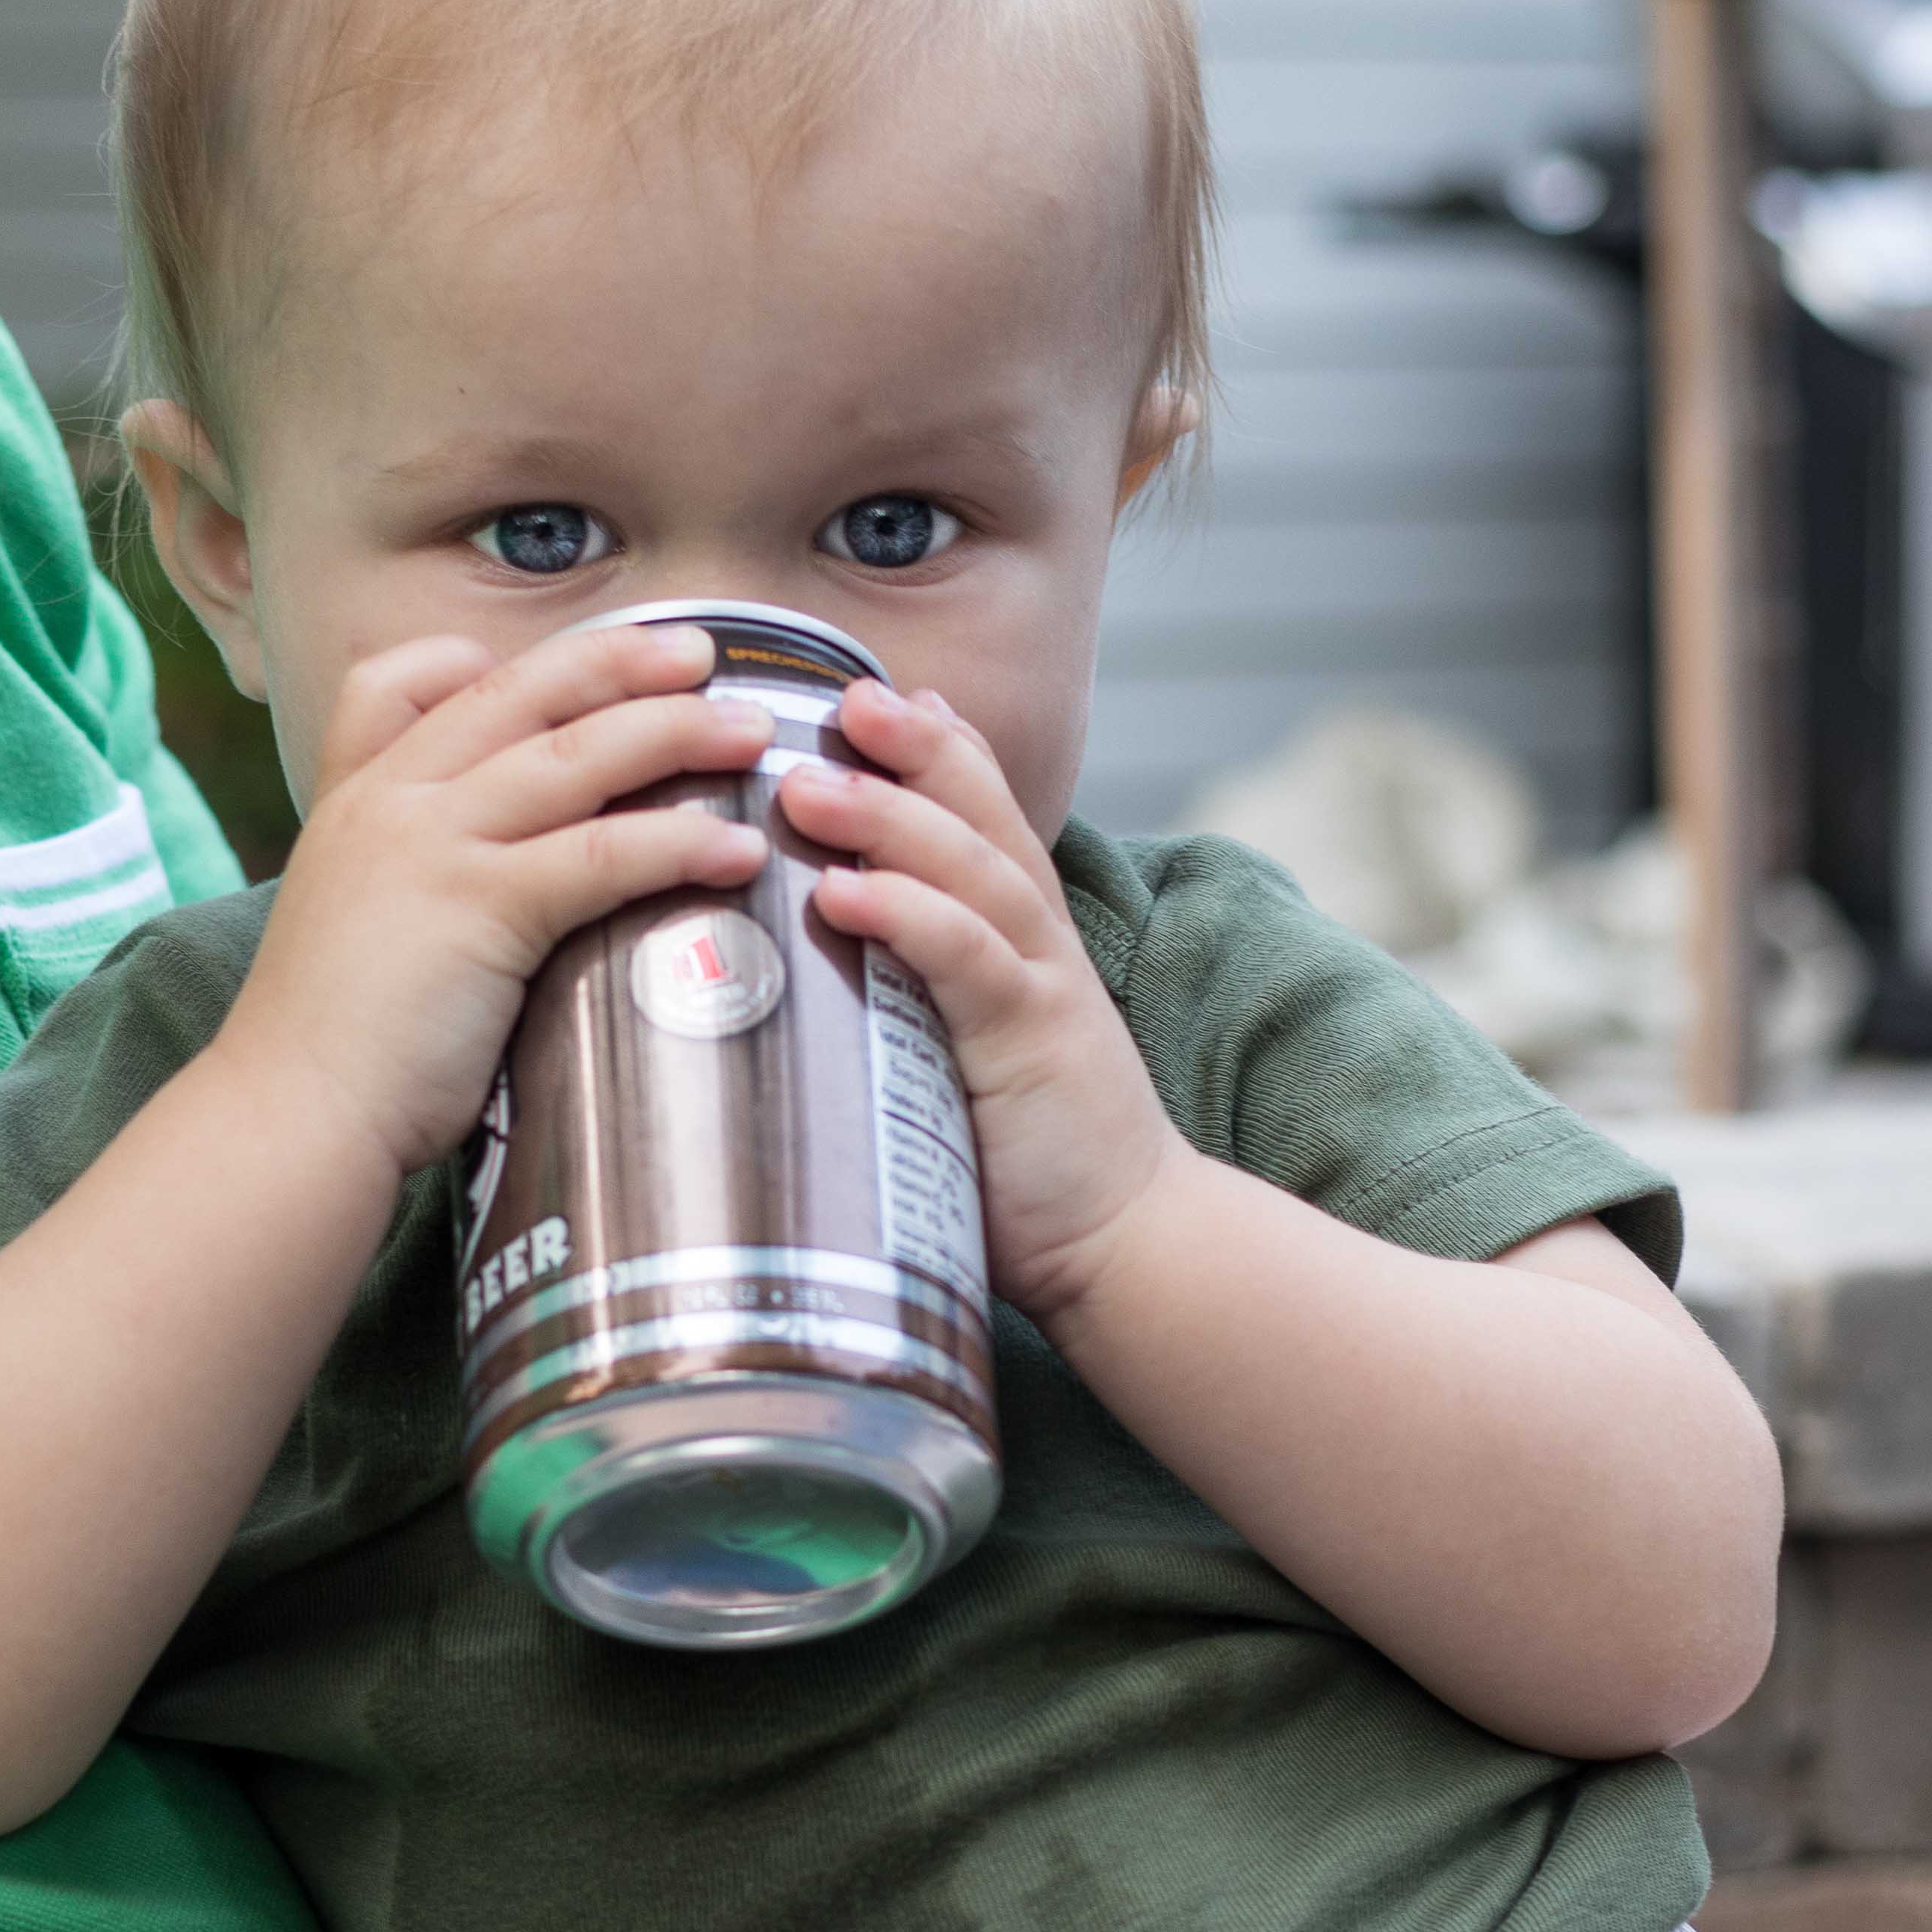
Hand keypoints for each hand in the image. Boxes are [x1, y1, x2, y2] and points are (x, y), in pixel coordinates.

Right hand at [223, 619, 771, 1182]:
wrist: (290, 1116)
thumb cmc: (334, 1050)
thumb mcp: (354, 929)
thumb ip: (416, 887)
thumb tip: (512, 891)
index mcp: (353, 801)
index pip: (398, 679)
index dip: (482, 656)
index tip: (559, 660)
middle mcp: (390, 802)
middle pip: (517, 693)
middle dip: (619, 661)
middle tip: (703, 652)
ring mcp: (432, 847)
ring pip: (573, 757)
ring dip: (675, 732)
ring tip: (752, 731)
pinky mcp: (478, 908)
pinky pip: (598, 855)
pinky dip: (677, 844)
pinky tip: (738, 850)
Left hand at [776, 680, 1178, 1326]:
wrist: (1126, 1245)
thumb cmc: (1024, 1158)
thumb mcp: (956, 1056)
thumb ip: (903, 1004)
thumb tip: (806, 978)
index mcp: (1017, 936)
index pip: (978, 813)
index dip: (929, 745)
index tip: (858, 686)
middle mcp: (1033, 940)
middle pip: (973, 813)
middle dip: (907, 747)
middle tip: (833, 693)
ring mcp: (1037, 986)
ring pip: (966, 870)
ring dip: (887, 817)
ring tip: (806, 784)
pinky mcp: (1029, 1045)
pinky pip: (964, 961)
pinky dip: (907, 916)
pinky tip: (842, 891)